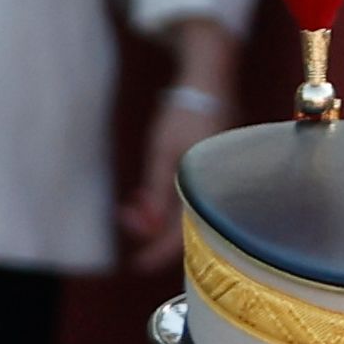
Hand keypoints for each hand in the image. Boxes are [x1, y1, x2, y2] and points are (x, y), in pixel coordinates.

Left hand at [119, 15, 240, 261]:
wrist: (209, 79)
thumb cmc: (186, 111)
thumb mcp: (162, 152)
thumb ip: (156, 192)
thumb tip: (148, 227)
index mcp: (207, 186)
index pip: (182, 236)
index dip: (156, 253)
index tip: (135, 265)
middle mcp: (218, 189)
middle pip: (184, 228)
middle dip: (150, 228)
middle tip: (125, 216)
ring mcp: (219, 182)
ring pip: (186, 214)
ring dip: (156, 215)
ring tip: (132, 204)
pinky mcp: (216, 175)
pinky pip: (192, 199)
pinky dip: (168, 202)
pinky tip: (150, 195)